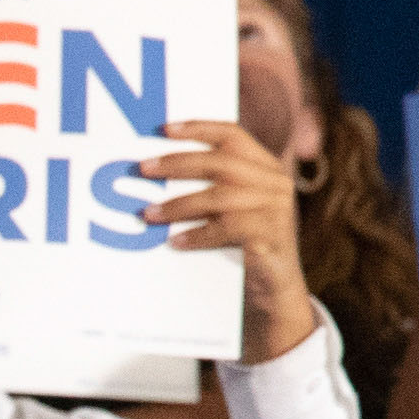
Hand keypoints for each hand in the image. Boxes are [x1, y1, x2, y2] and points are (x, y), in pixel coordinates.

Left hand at [140, 118, 314, 363]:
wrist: (273, 290)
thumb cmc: (242, 245)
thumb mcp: (231, 210)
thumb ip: (212, 186)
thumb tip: (155, 169)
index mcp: (265, 167)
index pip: (232, 135)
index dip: (198, 128)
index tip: (163, 129)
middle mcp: (274, 183)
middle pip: (221, 162)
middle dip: (177, 163)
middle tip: (143, 169)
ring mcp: (276, 210)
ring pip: (220, 197)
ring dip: (179, 205)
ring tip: (149, 214)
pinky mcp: (270, 238)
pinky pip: (228, 229)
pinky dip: (197, 235)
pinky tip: (175, 242)